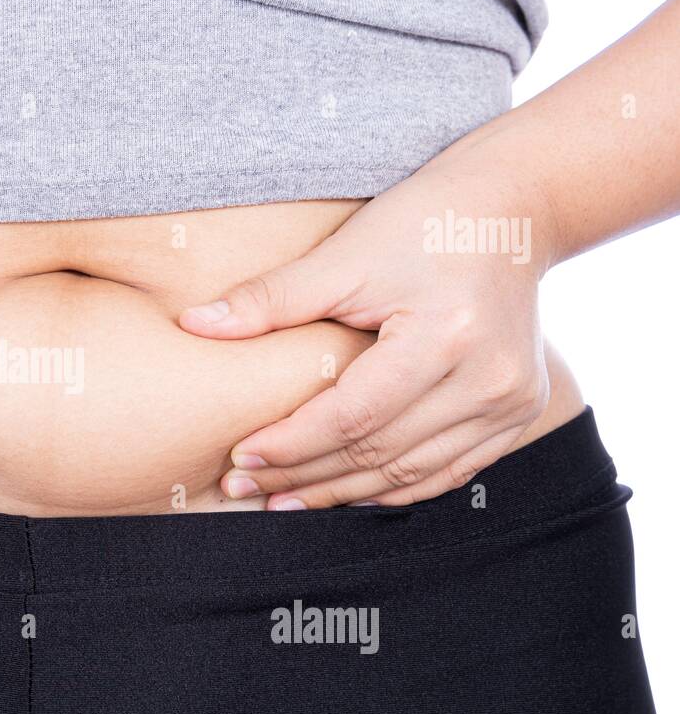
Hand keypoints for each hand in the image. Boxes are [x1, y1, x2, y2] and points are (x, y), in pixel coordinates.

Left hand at [179, 164, 555, 508]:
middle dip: (304, 476)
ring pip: (411, 474)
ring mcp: (512, 402)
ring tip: (282, 502)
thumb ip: (270, 298)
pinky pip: (448, 472)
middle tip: (243, 488)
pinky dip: (393, 490)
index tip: (239, 458)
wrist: (512, 211)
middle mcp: (489, 380)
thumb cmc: (421, 224)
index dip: (291, 444)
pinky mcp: (519, 412)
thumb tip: (194, 325)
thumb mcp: (345, 255)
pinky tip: (344, 495)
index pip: (353, 416)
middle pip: (378, 453)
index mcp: (446, 337)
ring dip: (342, 494)